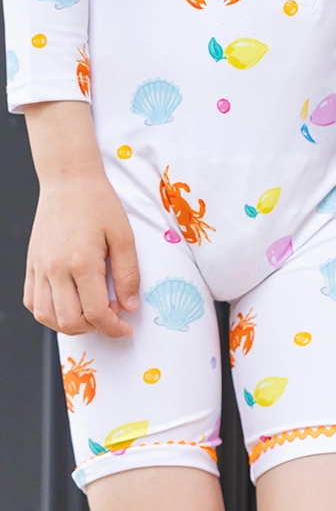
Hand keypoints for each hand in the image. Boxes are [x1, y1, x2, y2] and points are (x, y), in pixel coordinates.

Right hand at [23, 101, 139, 338]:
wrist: (69, 181)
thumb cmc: (99, 204)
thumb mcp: (124, 235)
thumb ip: (128, 274)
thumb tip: (129, 306)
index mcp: (81, 262)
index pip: (95, 312)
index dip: (112, 328)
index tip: (125, 328)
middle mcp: (55, 269)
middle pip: (69, 321)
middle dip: (94, 329)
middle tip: (112, 319)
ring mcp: (38, 268)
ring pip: (46, 317)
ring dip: (70, 325)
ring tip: (92, 315)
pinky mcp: (30, 265)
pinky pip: (32, 302)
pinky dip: (49, 313)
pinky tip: (68, 305)